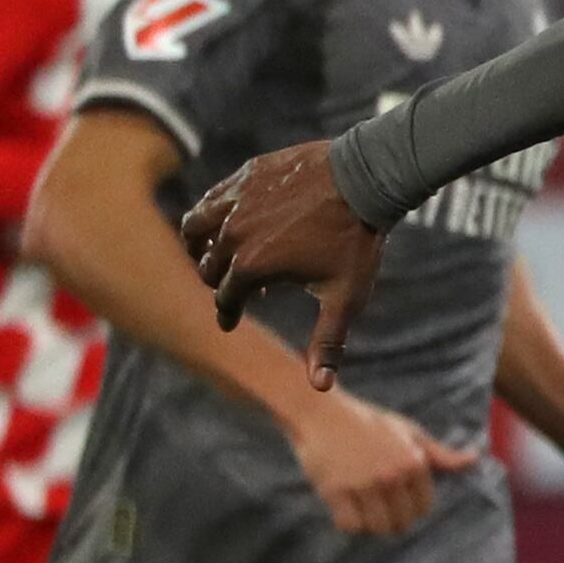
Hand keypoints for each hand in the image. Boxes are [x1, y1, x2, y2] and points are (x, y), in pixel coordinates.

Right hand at [183, 145, 387, 385]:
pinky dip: (212, 213)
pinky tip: (226, 219)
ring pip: (197, 227)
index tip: (229, 321)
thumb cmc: (357, 242)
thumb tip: (319, 386)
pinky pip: (213, 198)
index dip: (228, 313)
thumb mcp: (345, 296)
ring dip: (201, 244)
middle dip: (218, 282)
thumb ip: (328, 341)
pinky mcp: (244, 176)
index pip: (227, 298)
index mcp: (251, 267)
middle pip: (209, 265)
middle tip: (232, 289)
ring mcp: (236, 201)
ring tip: (212, 252)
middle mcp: (233, 233)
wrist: (366, 179)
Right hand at [284, 388, 473, 537]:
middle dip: (391, 521)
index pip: (423, 509)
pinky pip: (350, 526)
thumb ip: (439, 454)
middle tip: (376, 507)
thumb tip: (473, 460)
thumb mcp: (408, 432)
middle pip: (401, 523)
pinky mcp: (336, 491)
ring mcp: (364, 484)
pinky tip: (344, 508)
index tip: (396, 503)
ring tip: (361, 508)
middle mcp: (392, 475)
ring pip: (377, 528)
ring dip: (369, 524)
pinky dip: (347, 523)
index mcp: (414, 463)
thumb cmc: (367, 422)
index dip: (410, 510)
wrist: (320, 412)